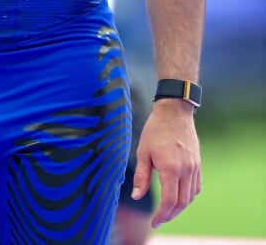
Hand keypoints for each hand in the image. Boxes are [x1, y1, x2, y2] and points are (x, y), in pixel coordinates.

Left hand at [131, 99, 200, 228]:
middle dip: (171, 215)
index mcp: (171, 168)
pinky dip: (188, 196)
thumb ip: (141, 176)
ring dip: (180, 207)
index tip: (155, 222)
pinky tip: (179, 197)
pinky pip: (196, 187)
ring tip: (167, 210)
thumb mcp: (143, 151)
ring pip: (190, 197)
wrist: (174, 111)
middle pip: (182, 203)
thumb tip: (136, 197)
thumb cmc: (155, 129)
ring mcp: (195, 167)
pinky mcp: (198, 163)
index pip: (169, 201)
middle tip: (160, 220)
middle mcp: (186, 170)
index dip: (162, 215)